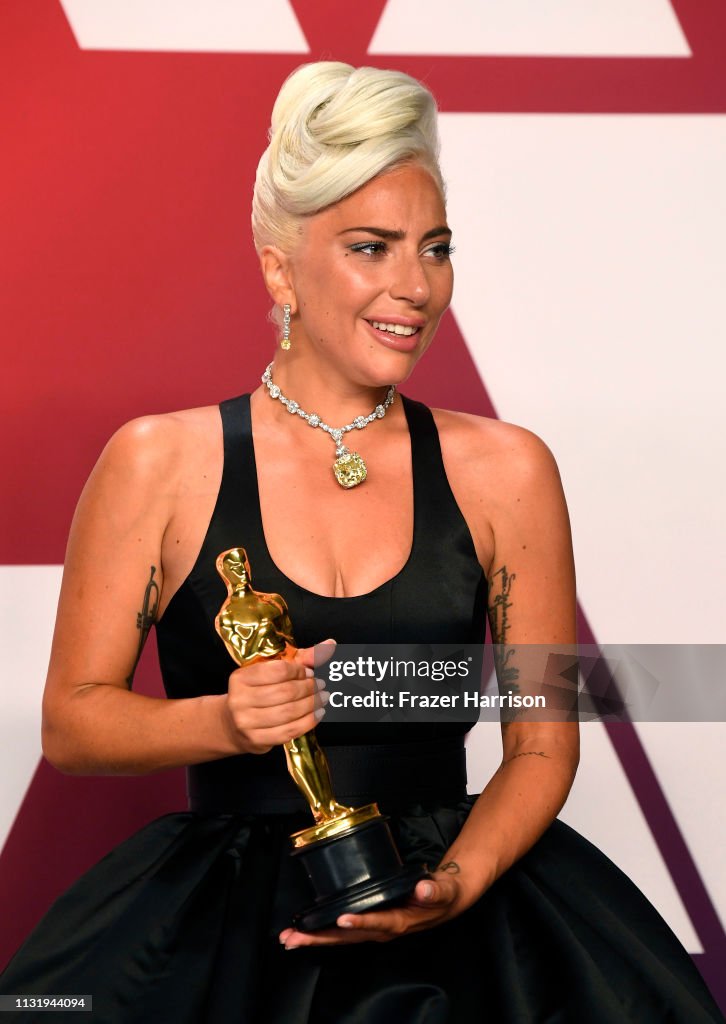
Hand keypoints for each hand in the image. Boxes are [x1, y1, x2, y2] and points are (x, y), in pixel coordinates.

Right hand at [223, 640, 334, 754]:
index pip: (278, 670)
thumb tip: (330, 645)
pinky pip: (289, 731)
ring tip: (323, 699)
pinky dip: (308, 721)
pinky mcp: (256, 740)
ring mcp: (246, 722)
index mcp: (241, 677)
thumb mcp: (272, 671)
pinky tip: (317, 714)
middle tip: (321, 685)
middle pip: (285, 692)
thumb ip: (302, 657)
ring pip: (289, 712)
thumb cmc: (256, 693)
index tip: (309, 672)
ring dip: (312, 704)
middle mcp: (239, 699)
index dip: (299, 671)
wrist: (233, 725)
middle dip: (309, 688)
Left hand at [279, 869, 473, 948]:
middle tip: (294, 938)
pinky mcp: (371, 922)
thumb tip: (423, 888)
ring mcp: (376, 927)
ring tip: (290, 939)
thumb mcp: (444, 890)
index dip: (362, 921)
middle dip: (321, 938)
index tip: (343, 918)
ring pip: (343, 937)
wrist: (446, 900)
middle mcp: (385, 928)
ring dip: (316, 938)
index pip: (379, 922)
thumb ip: (434, 889)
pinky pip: (345, 930)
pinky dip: (324, 932)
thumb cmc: (444, 894)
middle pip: (350, 936)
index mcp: (402, 920)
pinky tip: (307, 931)